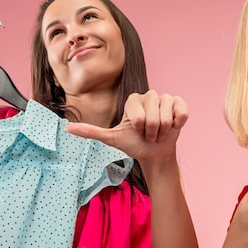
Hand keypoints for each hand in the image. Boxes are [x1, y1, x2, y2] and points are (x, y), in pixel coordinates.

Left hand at [65, 90, 187, 161]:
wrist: (154, 152)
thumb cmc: (133, 143)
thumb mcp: (112, 138)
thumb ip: (90, 131)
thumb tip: (67, 128)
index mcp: (133, 99)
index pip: (138, 115)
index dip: (139, 128)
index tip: (137, 131)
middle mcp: (149, 95)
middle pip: (153, 116)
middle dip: (152, 131)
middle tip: (149, 134)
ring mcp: (165, 98)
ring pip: (166, 116)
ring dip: (164, 130)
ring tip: (160, 132)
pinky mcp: (179, 104)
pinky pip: (181, 112)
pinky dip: (177, 123)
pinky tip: (173, 125)